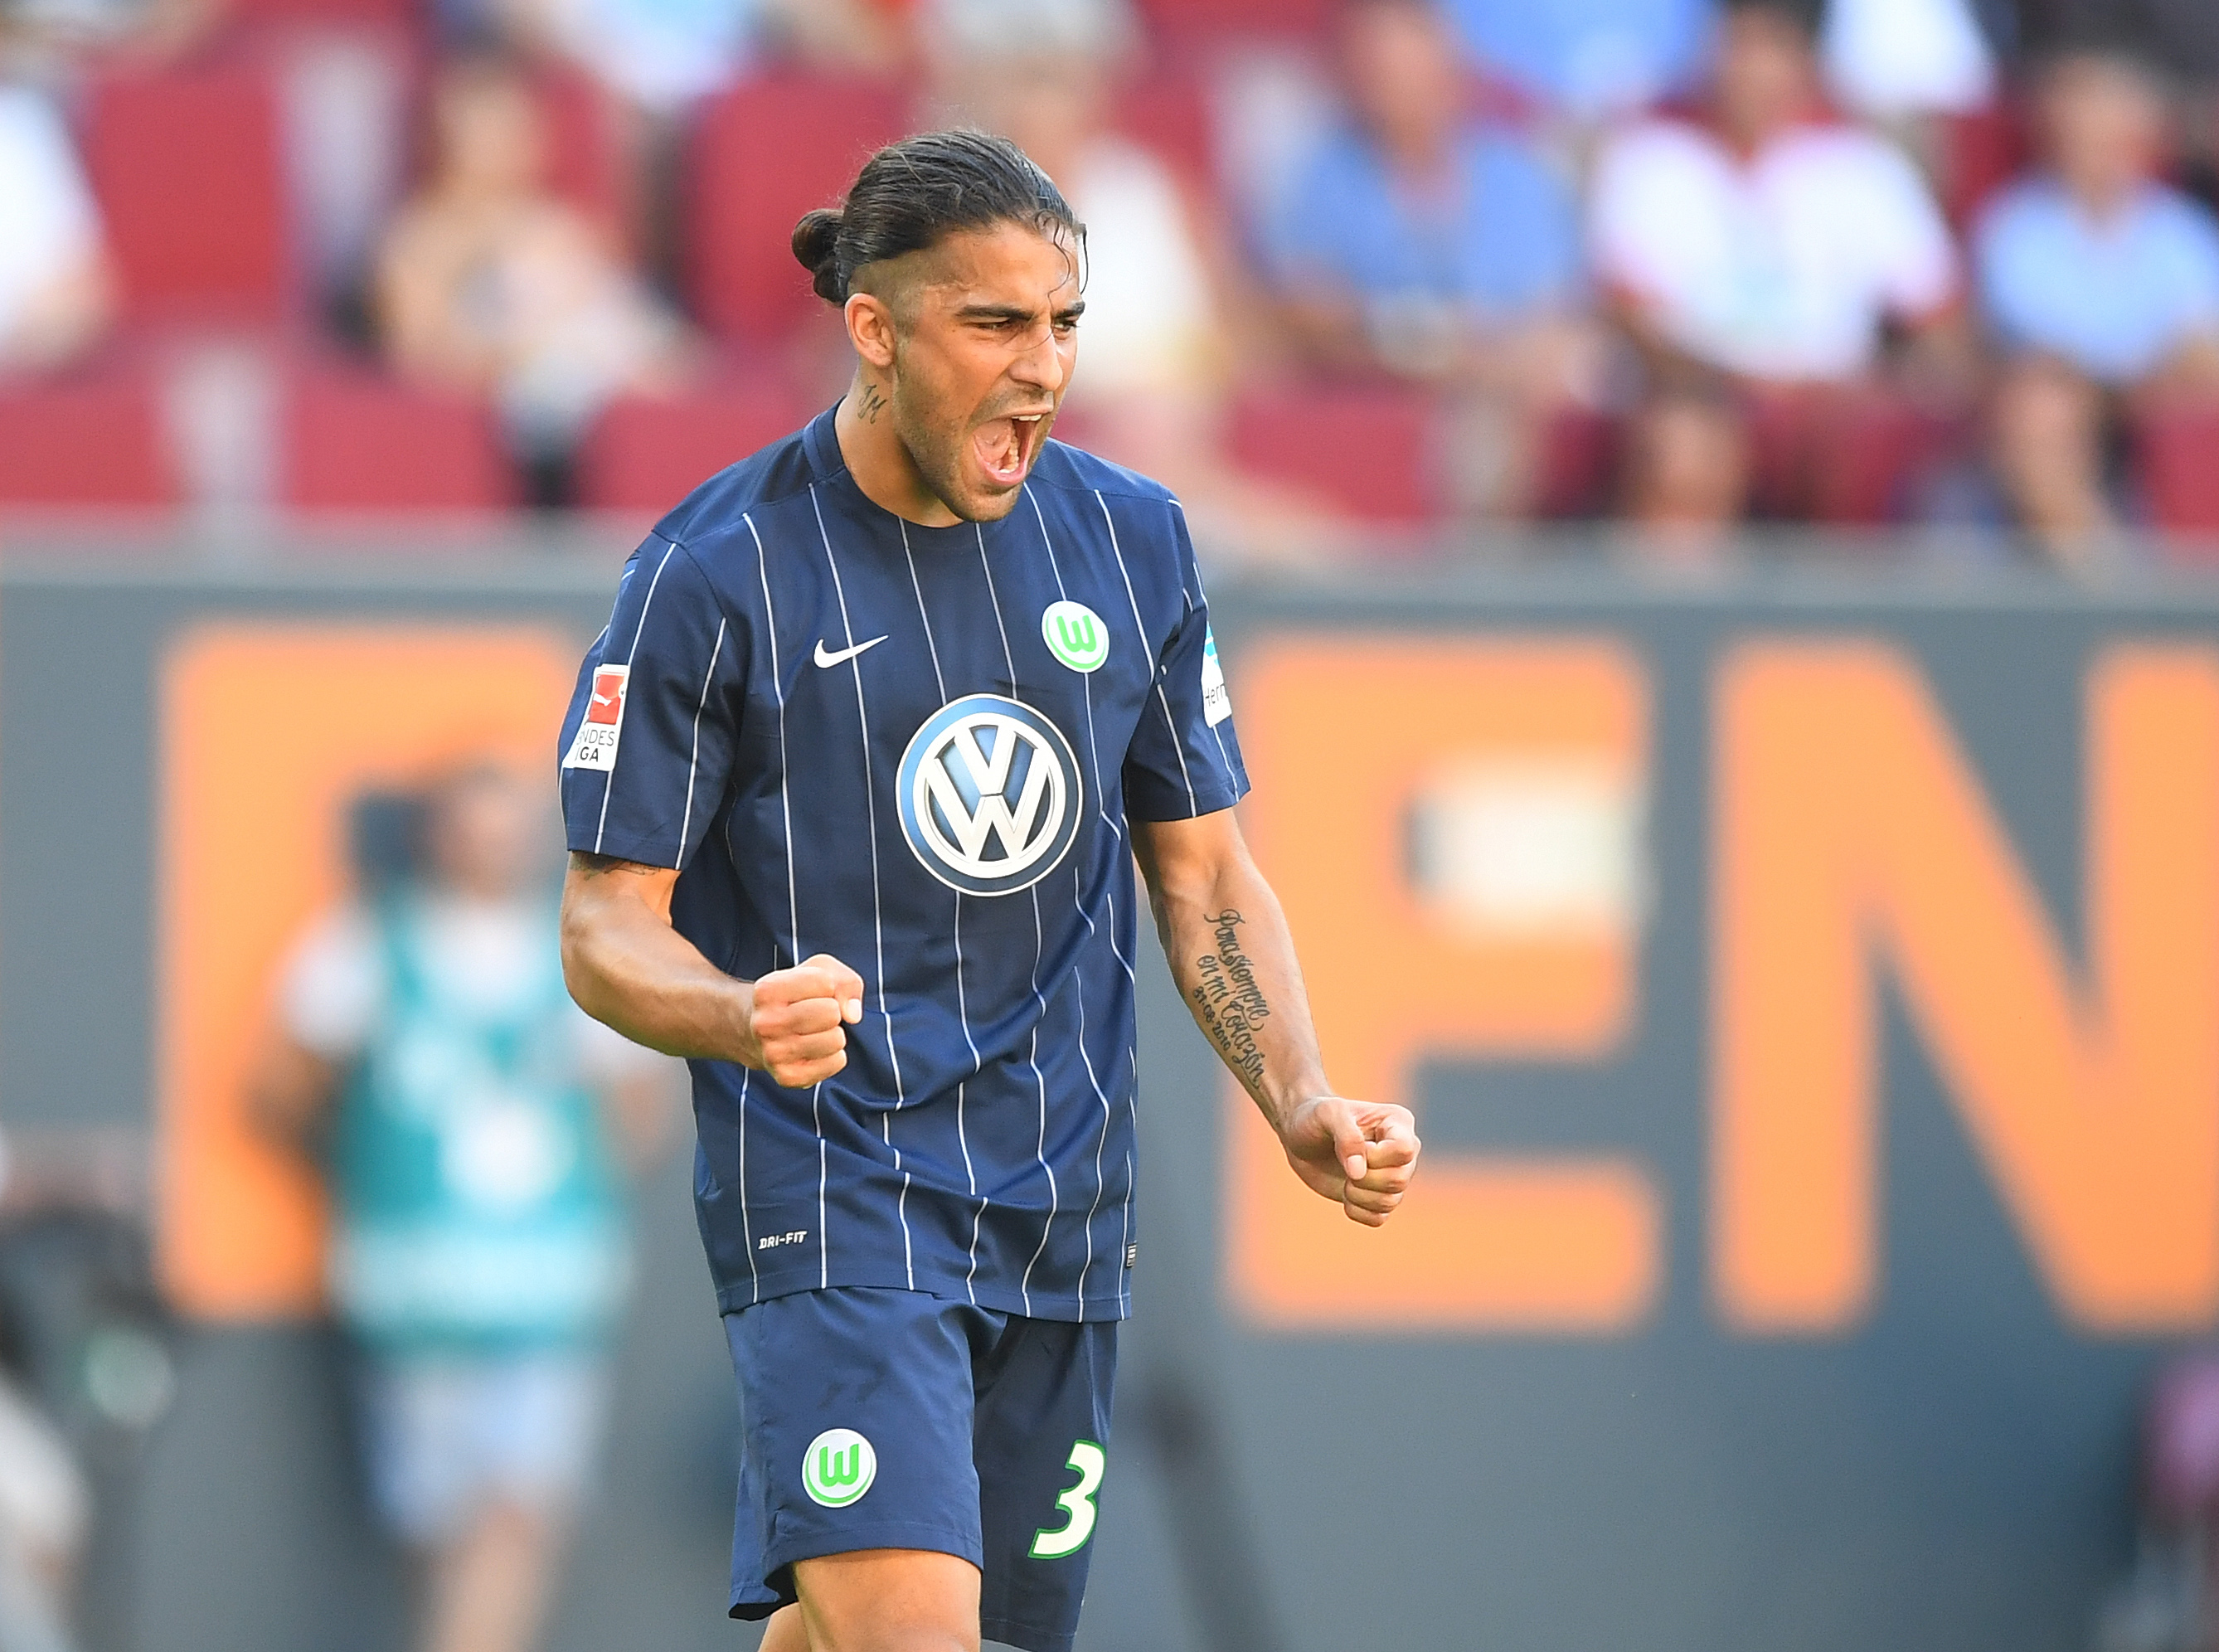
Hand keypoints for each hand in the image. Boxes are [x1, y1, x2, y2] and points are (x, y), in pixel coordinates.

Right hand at [745, 954, 863, 1088]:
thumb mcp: (818, 972)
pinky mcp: (788, 1078)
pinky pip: (837, 1062)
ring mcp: (773, 1054)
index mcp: (767, 990)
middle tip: (814, 1015)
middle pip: (831, 1013)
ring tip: (812, 1032)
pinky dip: (833, 1055)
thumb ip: (844, 980)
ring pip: (837, 1039)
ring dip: (833, 1034)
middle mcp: (764, 1024)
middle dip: (832, 1011)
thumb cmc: (795, 996)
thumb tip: (852, 1015)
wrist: (756, 1032)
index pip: (825, 983)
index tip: (810, 992)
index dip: (828, 985)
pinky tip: (814, 1050)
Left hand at [1278, 1095, 1418, 1227]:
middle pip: (1398, 1179)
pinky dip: (1356, 1210)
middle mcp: (1403, 1151)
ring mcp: (1392, 1175)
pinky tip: (1345, 1191)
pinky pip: (1378, 1218)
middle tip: (1343, 1165)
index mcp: (1398, 1122)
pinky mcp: (1379, 1197)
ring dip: (1358, 1195)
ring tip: (1344, 1178)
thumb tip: (1359, 1173)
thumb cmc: (1315, 1117)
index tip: (1353, 1146)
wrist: (1301, 1136)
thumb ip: (1347, 1136)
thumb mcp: (1327, 1114)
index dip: (1375, 1157)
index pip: (1404, 1150)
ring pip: (1390, 1202)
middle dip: (1364, 1178)